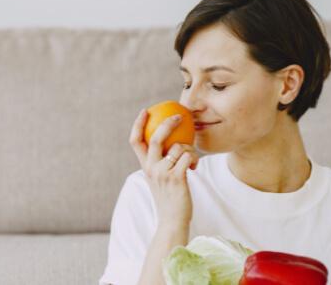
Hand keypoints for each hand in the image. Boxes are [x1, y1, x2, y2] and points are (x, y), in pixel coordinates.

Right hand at [129, 109, 199, 226]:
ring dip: (189, 148)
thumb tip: (172, 144)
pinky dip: (194, 158)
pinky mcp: (176, 178)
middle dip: (167, 123)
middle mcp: (151, 168)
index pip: (135, 141)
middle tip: (179, 116)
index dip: (138, 124)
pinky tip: (194, 166)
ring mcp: (163, 173)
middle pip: (156, 137)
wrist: (172, 220)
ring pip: (178, 146)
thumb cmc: (170, 198)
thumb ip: (161, 163)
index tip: (145, 111)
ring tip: (192, 159)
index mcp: (145, 166)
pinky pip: (188, 157)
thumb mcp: (160, 179)